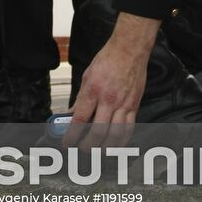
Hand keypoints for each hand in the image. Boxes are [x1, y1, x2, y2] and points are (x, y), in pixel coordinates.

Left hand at [64, 13, 159, 148]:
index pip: (79, 120)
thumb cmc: (109, 59)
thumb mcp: (87, 76)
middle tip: (81, 149)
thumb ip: (80, 98)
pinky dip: (121, 141)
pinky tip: (115, 145)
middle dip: (87, 146)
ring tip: (97, 151)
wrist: (130, 49)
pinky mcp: (134, 106)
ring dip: (104, 148)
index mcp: (93, 91)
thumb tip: (71, 114)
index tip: (67, 143)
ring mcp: (123, 104)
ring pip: (114, 135)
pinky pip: (128, 129)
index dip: (71, 136)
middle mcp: (108, 100)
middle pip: (97, 132)